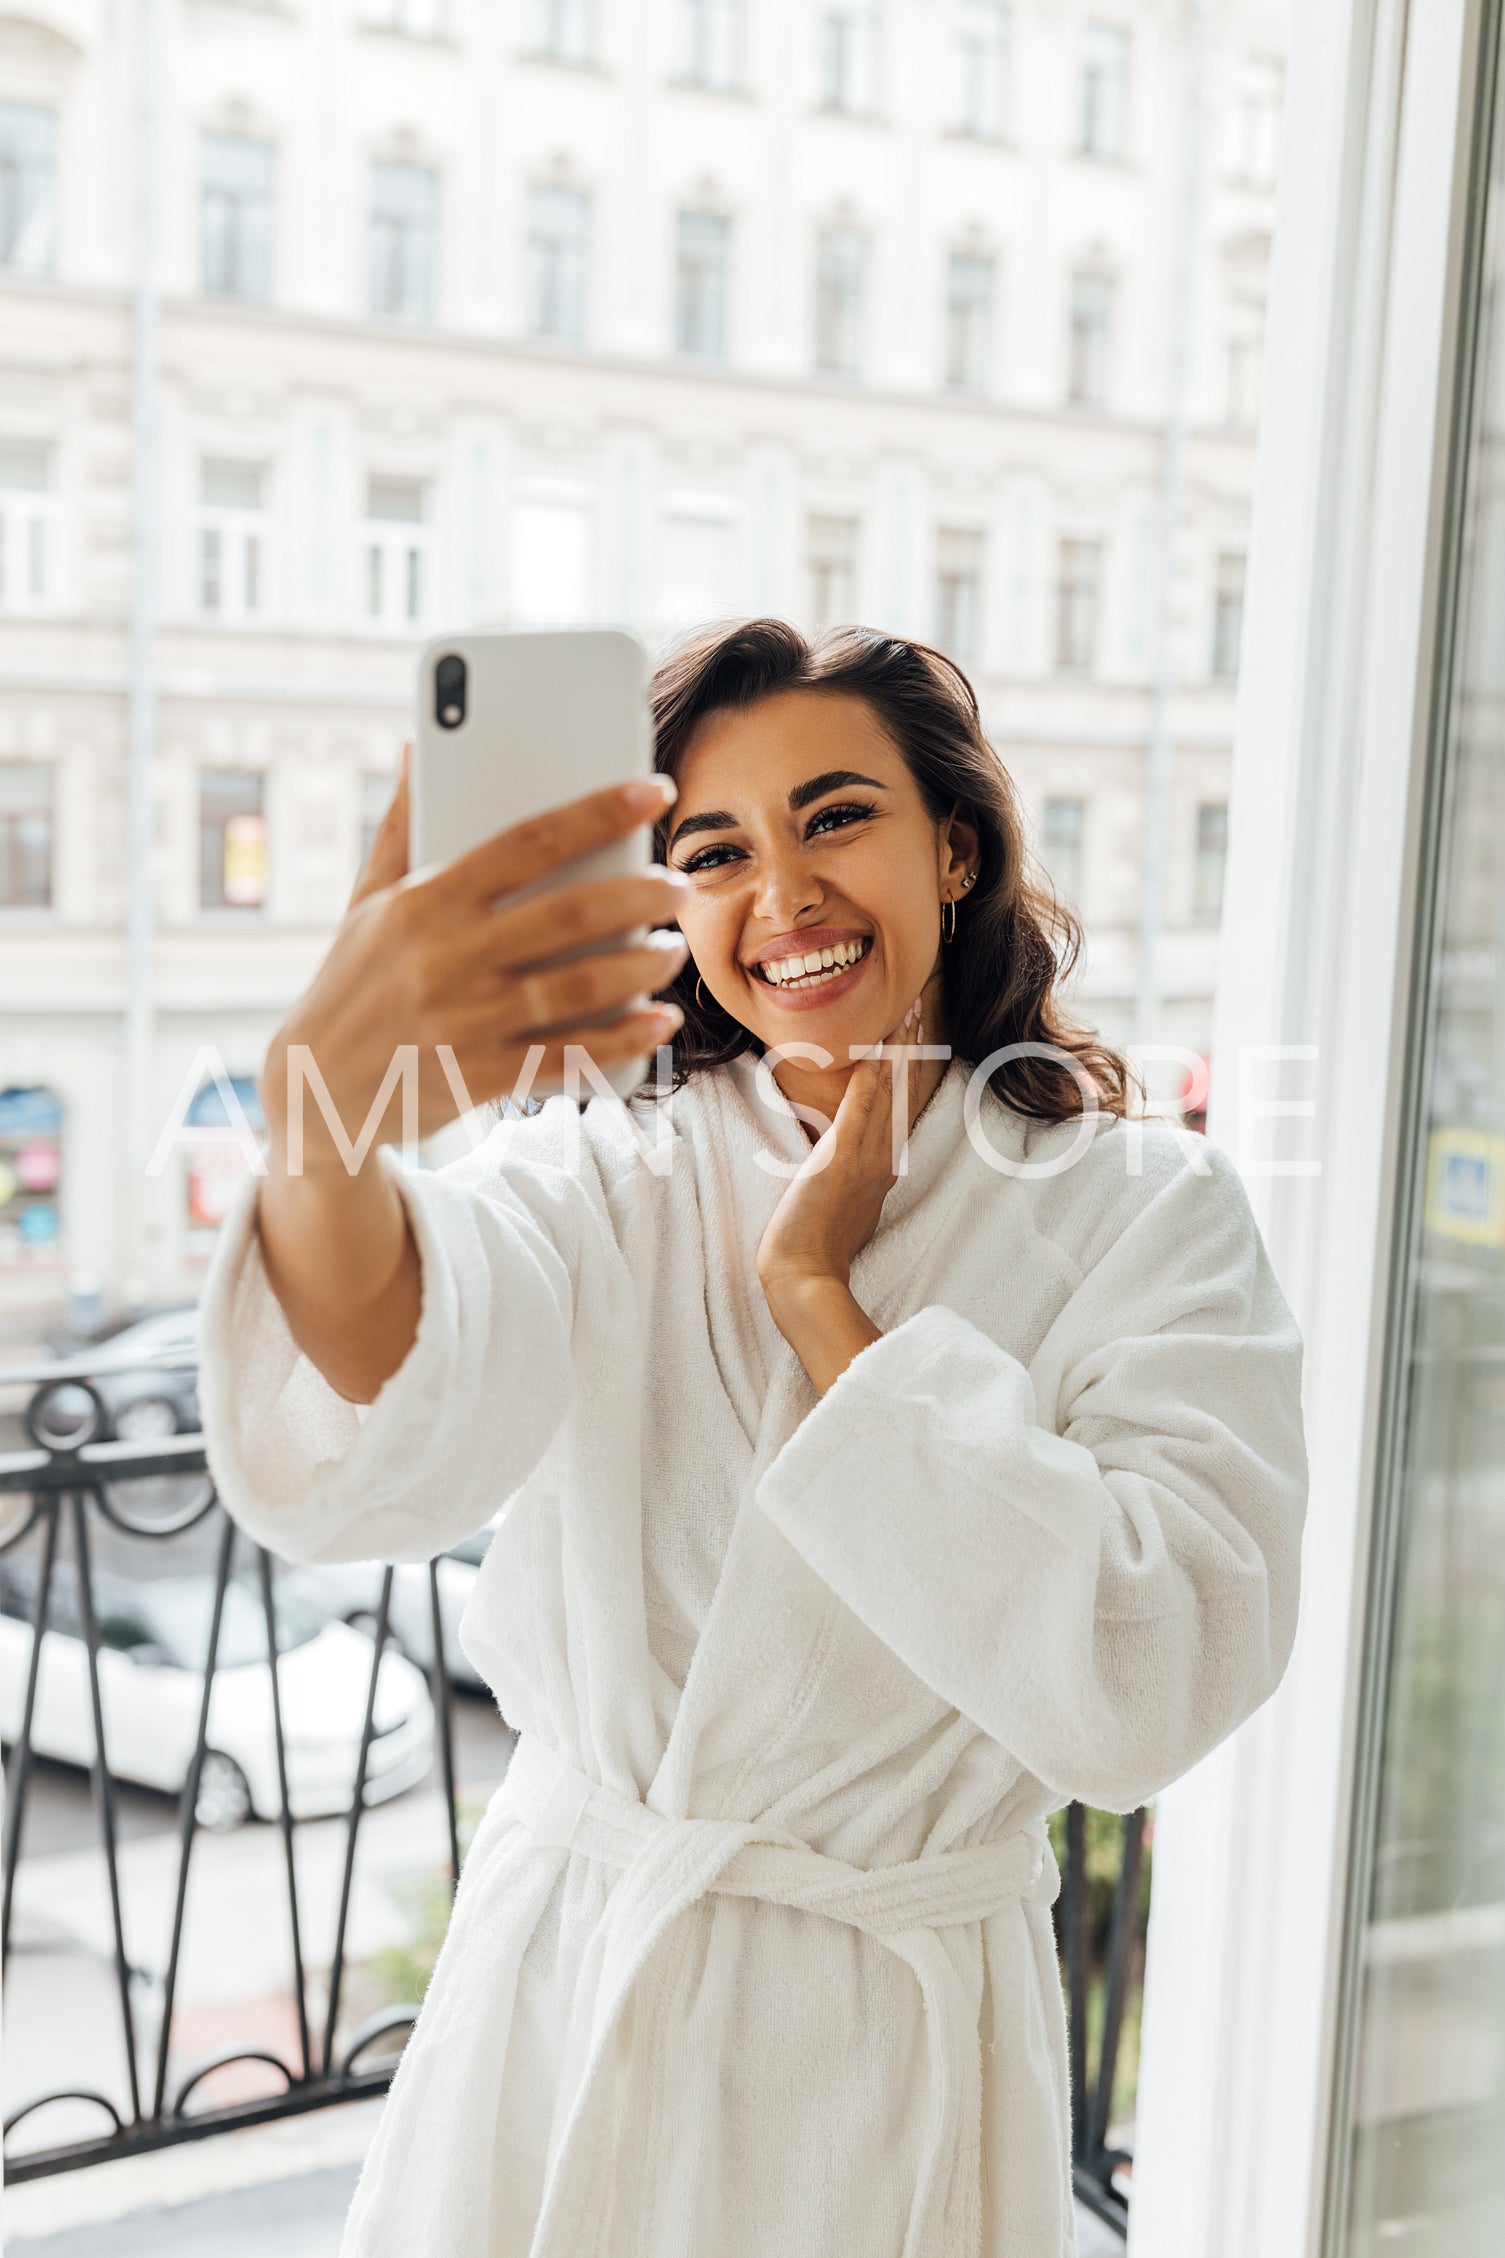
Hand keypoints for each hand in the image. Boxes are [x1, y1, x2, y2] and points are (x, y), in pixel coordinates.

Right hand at [258, 744, 692, 1178]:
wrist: (316, 1091)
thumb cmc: (354, 982)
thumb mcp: (367, 900)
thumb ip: (404, 825)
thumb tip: (421, 744)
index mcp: (424, 901)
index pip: (526, 841)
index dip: (597, 811)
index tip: (653, 788)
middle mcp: (446, 957)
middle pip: (568, 914)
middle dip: (639, 896)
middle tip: (679, 887)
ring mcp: (464, 1021)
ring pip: (578, 988)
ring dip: (640, 967)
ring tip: (672, 951)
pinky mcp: (479, 1077)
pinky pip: (567, 1055)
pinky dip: (621, 1040)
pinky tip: (659, 1022)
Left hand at [756, 997, 927, 1298]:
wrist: (805, 1277)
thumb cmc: (814, 1250)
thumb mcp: (841, 1207)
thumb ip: (850, 1181)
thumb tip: (843, 1165)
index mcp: (882, 1169)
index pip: (899, 1108)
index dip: (909, 1071)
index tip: (912, 1037)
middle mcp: (882, 1159)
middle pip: (902, 1093)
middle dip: (911, 1048)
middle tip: (920, 1006)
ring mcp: (865, 1159)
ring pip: (889, 1093)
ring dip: (899, 1050)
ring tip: (909, 1012)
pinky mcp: (841, 1159)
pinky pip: (860, 1110)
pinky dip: (871, 1078)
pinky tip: (878, 1050)